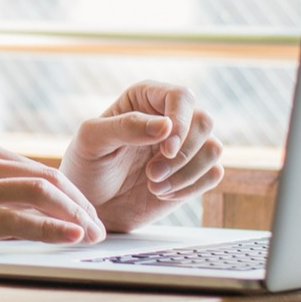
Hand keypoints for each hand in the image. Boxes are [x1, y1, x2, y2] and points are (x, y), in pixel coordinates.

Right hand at [0, 135, 107, 256]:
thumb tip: (33, 207)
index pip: (38, 168)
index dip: (70, 193)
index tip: (86, 214)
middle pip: (48, 177)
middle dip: (80, 204)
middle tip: (98, 227)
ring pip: (42, 191)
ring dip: (76, 215)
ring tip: (91, 235)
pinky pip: (22, 219)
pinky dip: (54, 229)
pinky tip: (72, 238)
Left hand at [60, 80, 223, 232]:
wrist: (92, 205)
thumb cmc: (86, 165)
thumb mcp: (92, 141)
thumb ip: (125, 127)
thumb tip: (167, 125)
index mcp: (145, 98)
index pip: (181, 96)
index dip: (181, 122)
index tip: (166, 149)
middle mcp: (170, 118)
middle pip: (204, 121)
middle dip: (183, 153)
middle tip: (151, 174)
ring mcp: (184, 146)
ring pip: (213, 148)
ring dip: (187, 173)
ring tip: (154, 186)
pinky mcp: (193, 173)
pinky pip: (214, 174)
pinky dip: (192, 187)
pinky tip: (162, 194)